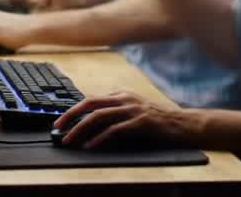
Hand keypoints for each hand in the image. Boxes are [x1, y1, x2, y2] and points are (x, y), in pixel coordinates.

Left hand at [53, 90, 193, 149]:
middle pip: (89, 104)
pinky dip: (99, 138)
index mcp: (120, 94)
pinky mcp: (140, 123)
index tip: (60, 120)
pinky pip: (114, 130)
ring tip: (69, 140)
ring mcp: (132, 109)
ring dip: (80, 129)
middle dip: (69, 115)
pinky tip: (90, 145)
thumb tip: (90, 122)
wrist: (183, 124)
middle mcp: (124, 99)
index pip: (90, 100)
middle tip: (57, 127)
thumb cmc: (157, 121)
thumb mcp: (133, 109)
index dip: (73, 110)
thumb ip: (115, 111)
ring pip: (98, 117)